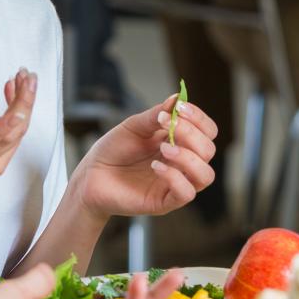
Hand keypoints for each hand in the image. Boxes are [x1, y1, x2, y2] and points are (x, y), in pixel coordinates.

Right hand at [0, 72, 35, 215]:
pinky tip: (12, 102)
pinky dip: (17, 120)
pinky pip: (12, 142)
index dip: (7, 123)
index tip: (21, 104)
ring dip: (23, 107)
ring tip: (20, 82)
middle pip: (12, 133)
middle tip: (26, 75)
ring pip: (17, 136)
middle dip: (25, 101)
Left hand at [71, 91, 219, 219]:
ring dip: (189, 158)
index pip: (207, 132)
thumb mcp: (134, 126)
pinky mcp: (165, 202)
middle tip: (168, 126)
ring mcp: (175, 183)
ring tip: (164, 149)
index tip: (180, 108)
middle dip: (191, 134)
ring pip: (205, 175)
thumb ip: (156, 114)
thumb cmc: (113, 150)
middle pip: (208, 150)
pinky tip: (155, 167)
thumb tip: (178, 97)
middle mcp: (182, 164)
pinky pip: (186, 193)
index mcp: (179, 142)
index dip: (199, 119)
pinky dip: (175, 177)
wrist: (90, 175)